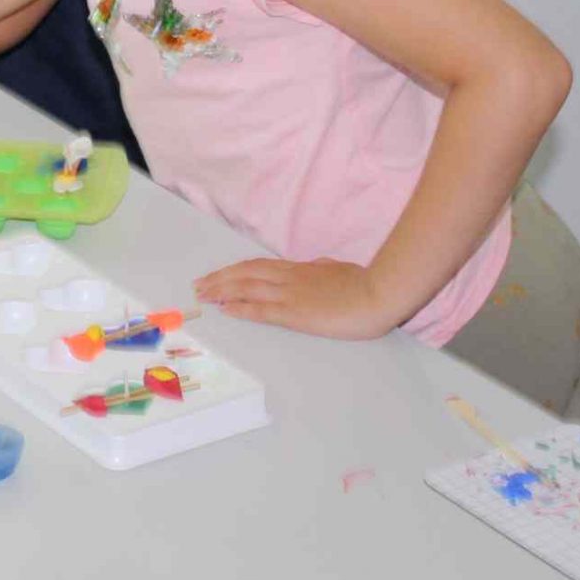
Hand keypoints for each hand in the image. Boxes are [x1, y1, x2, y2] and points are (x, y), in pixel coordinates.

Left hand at [194, 257, 401, 339]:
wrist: (380, 293)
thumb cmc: (365, 284)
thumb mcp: (339, 270)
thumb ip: (323, 269)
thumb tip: (315, 265)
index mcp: (299, 269)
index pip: (258, 267)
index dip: (235, 271)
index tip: (217, 276)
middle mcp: (289, 278)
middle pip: (245, 274)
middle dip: (219, 279)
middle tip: (199, 285)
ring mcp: (291, 294)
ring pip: (247, 287)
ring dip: (222, 290)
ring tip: (203, 295)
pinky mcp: (296, 313)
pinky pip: (262, 309)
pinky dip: (241, 308)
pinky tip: (226, 309)